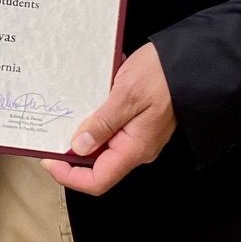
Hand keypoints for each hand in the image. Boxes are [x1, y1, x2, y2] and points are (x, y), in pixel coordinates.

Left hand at [42, 42, 176, 196]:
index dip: (69, 176)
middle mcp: (137, 148)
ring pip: (102, 146)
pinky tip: (88, 101)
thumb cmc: (164, 75)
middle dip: (71, 153)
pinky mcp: (137, 122)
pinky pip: (111, 129)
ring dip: (82, 133)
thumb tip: (79, 146)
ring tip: (68, 114)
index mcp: (134, 148)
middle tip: (52, 133)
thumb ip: (103, 123)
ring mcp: (138, 136)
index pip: (98, 180)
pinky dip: (96, 119)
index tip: (49, 160)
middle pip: (97, 165)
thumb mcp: (127, 94)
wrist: (191, 61)